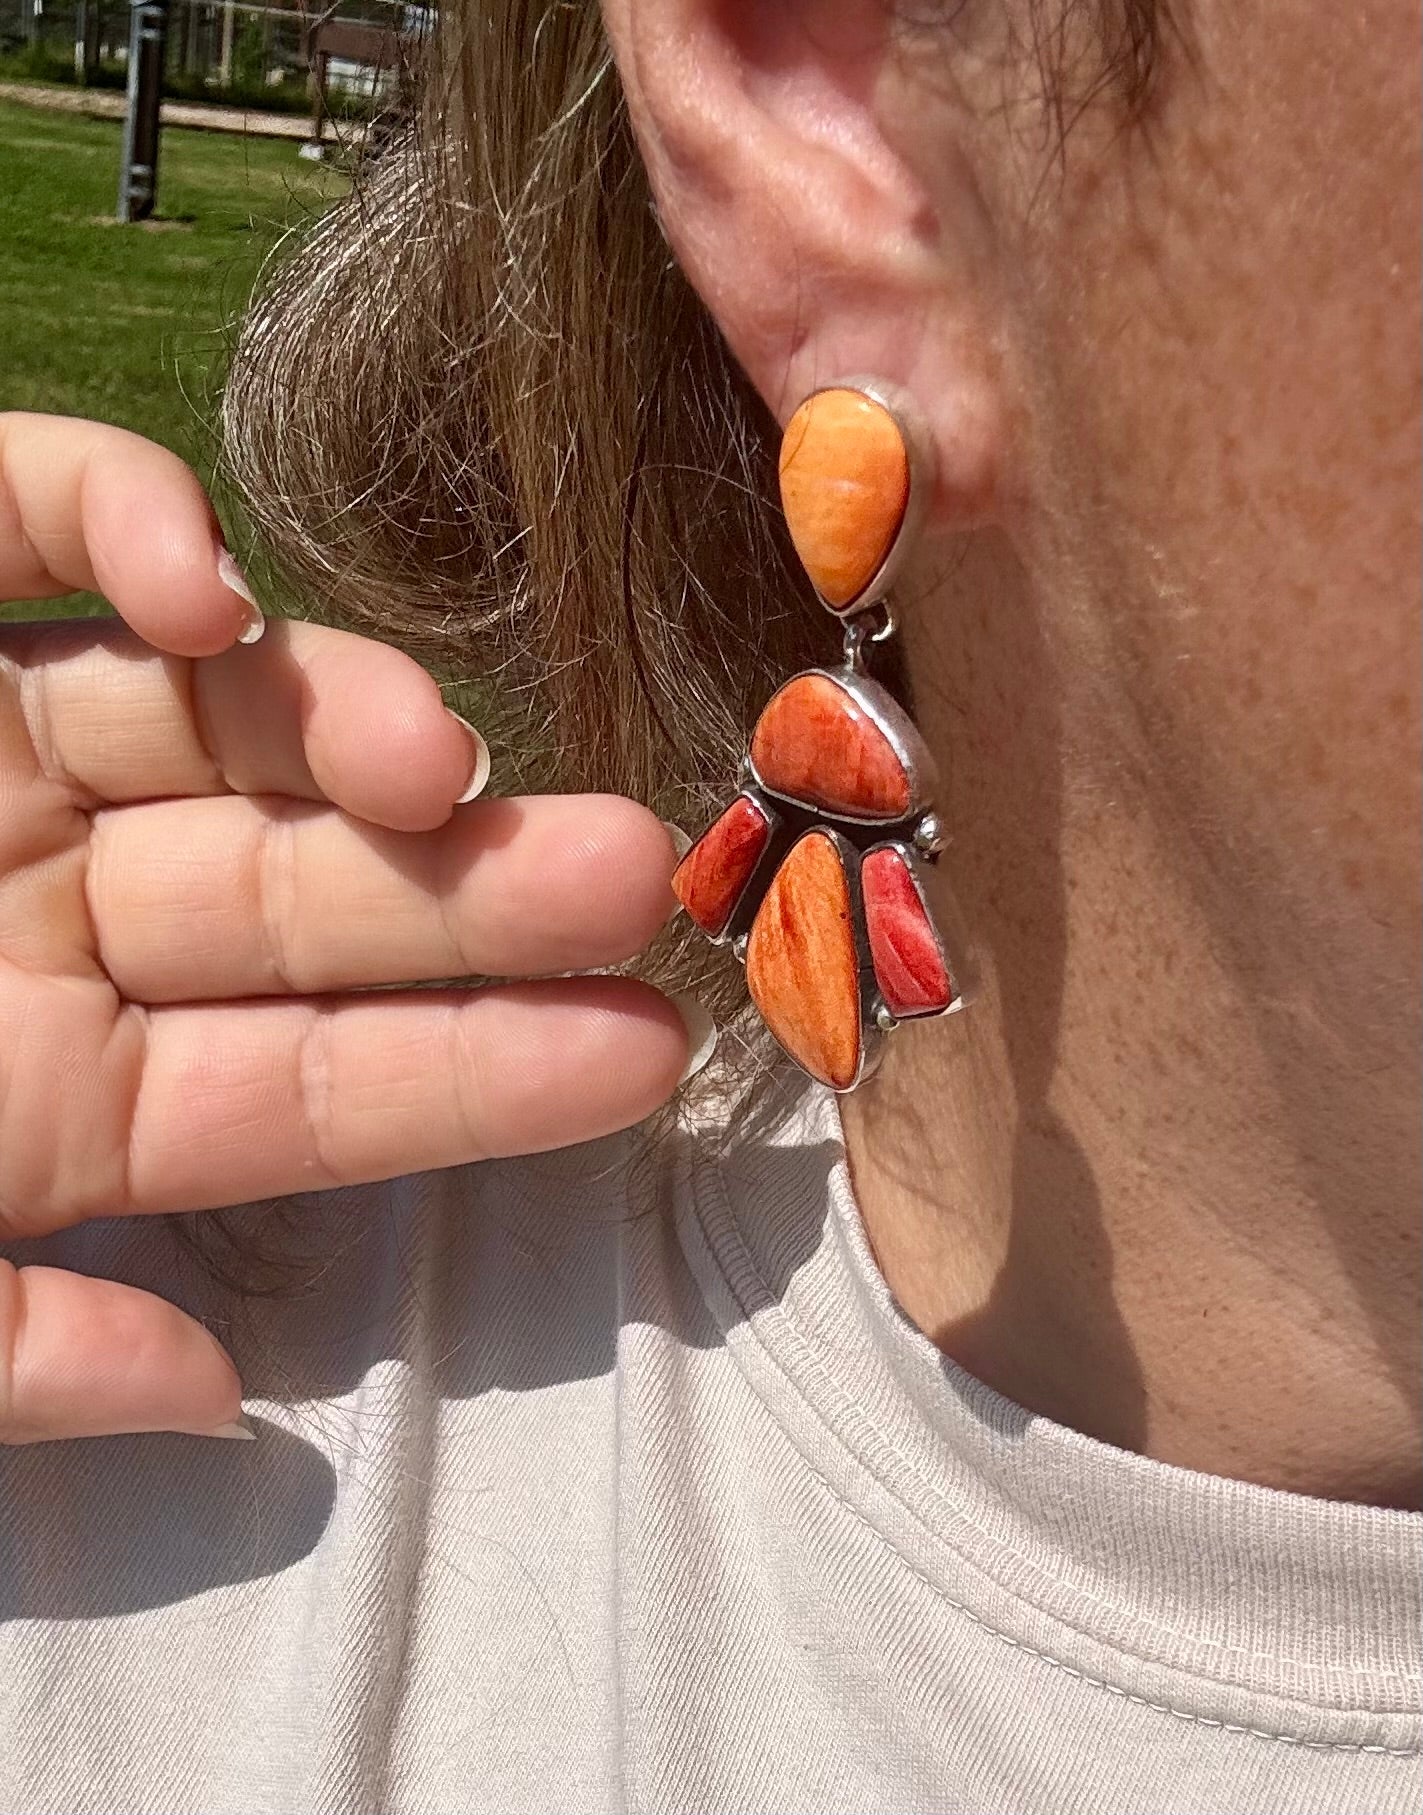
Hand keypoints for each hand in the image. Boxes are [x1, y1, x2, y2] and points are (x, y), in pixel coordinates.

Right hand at [0, 413, 705, 1443]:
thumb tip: (211, 1405)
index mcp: (31, 1101)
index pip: (297, 1094)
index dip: (470, 1079)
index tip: (636, 1059)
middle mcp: (25, 924)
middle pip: (293, 902)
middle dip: (460, 897)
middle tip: (629, 884)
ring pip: (198, 717)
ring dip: (336, 722)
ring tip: (447, 760)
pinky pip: (16, 521)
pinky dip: (114, 527)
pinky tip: (206, 594)